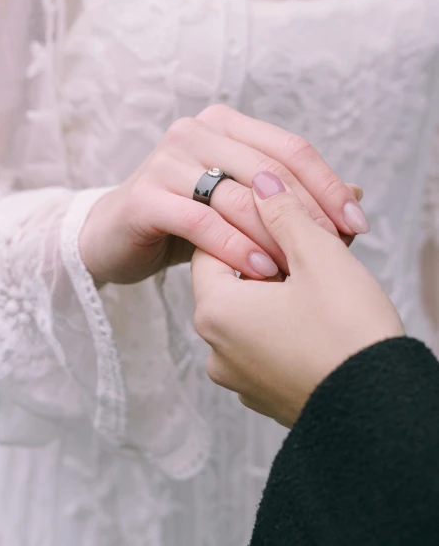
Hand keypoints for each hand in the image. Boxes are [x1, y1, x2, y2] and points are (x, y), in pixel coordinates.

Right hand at [79, 105, 369, 284]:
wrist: (115, 237)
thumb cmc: (186, 219)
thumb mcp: (242, 203)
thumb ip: (293, 196)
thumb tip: (357, 194)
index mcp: (223, 125)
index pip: (288, 148)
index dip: (327, 184)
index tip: (357, 222)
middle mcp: (193, 132)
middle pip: (267, 169)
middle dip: (308, 211)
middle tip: (337, 247)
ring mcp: (165, 160)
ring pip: (236, 196)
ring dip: (275, 233)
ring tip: (302, 265)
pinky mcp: (144, 197)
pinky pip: (200, 222)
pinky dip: (235, 247)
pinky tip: (261, 271)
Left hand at [192, 171, 403, 427]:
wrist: (383, 414)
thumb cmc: (348, 332)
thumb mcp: (317, 256)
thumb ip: (283, 212)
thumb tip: (262, 181)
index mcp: (215, 312)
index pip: (213, 246)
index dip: (248, 223)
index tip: (282, 213)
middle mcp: (216, 348)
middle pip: (236, 278)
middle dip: (274, 252)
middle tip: (314, 233)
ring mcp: (241, 376)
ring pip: (256, 310)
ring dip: (285, 285)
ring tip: (326, 266)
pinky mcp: (267, 392)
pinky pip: (269, 341)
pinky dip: (290, 319)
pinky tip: (326, 306)